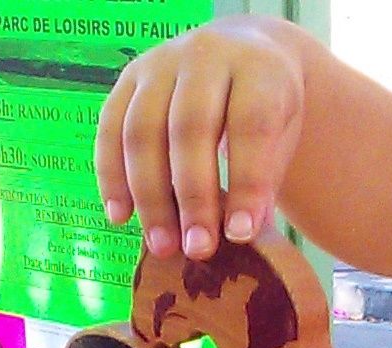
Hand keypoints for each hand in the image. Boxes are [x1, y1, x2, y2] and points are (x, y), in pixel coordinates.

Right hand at [96, 17, 308, 260]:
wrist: (241, 55)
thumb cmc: (264, 110)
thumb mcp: (281, 138)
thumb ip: (264, 180)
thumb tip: (237, 235)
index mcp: (257, 66)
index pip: (250, 124)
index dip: (246, 181)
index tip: (239, 235)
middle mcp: (206, 54)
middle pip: (191, 127)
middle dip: (192, 196)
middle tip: (197, 249)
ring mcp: (162, 63)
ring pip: (143, 131)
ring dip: (149, 196)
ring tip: (162, 246)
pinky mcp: (129, 78)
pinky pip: (110, 129)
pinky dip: (111, 177)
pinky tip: (121, 217)